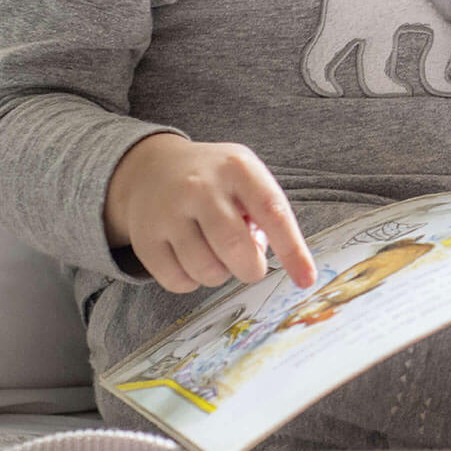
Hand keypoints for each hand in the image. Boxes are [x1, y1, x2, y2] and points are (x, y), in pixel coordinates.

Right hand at [103, 132, 318, 292]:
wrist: (151, 169)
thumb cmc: (214, 181)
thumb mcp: (246, 178)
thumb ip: (265, 213)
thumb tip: (264, 259)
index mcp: (237, 168)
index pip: (273, 211)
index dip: (293, 250)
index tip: (306, 279)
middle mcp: (200, 186)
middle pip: (236, 248)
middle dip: (251, 268)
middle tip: (250, 265)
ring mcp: (168, 211)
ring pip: (207, 270)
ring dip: (220, 274)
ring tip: (215, 252)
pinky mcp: (144, 238)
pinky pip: (179, 282)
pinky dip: (192, 281)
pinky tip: (190, 257)